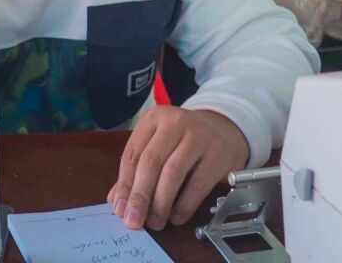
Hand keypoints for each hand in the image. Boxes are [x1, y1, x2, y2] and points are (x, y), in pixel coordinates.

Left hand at [107, 107, 248, 230]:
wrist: (224, 129)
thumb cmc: (184, 140)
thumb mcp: (158, 144)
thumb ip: (137, 170)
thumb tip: (117, 202)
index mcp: (154, 119)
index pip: (133, 154)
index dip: (124, 184)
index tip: (118, 209)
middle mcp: (176, 122)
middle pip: (151, 162)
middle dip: (140, 196)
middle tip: (134, 221)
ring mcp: (199, 137)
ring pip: (173, 173)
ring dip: (161, 203)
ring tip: (155, 222)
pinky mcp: (218, 155)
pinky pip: (198, 184)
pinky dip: (185, 205)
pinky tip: (177, 217)